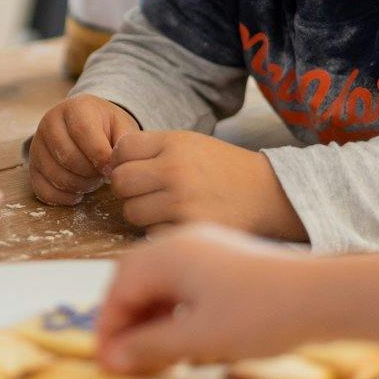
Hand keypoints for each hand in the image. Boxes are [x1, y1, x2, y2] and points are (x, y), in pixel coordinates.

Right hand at [28, 95, 139, 204]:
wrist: (85, 124)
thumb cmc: (106, 127)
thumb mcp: (121, 126)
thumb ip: (124, 144)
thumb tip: (115, 168)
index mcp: (75, 108)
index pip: (83, 132)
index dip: (100, 156)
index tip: (112, 168)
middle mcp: (50, 122)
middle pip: (68, 157)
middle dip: (91, 173)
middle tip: (103, 174)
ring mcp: (37, 144)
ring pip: (56, 175)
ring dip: (80, 186)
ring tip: (93, 179)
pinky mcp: (32, 166)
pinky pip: (43, 191)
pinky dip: (64, 198)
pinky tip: (78, 192)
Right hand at [96, 223, 323, 372]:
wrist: (323, 295)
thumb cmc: (261, 314)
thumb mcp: (199, 338)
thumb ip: (150, 347)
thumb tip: (113, 358)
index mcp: (167, 254)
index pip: (118, 288)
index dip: (108, 328)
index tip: (107, 363)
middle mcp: (181, 243)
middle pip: (136, 281)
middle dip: (127, 322)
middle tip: (125, 361)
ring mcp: (205, 246)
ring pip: (161, 284)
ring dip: (151, 319)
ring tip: (154, 358)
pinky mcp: (226, 258)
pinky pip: (185, 283)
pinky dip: (174, 311)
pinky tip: (184, 339)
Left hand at [107, 130, 306, 239]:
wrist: (269, 194)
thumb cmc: (224, 170)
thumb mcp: (190, 144)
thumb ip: (152, 150)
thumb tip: (109, 165)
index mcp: (174, 143)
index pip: (121, 150)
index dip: (124, 161)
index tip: (139, 169)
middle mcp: (175, 170)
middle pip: (120, 182)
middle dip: (129, 189)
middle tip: (149, 193)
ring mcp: (181, 202)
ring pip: (131, 212)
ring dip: (143, 213)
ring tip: (168, 209)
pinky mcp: (188, 231)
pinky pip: (151, 234)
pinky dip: (160, 232)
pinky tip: (180, 224)